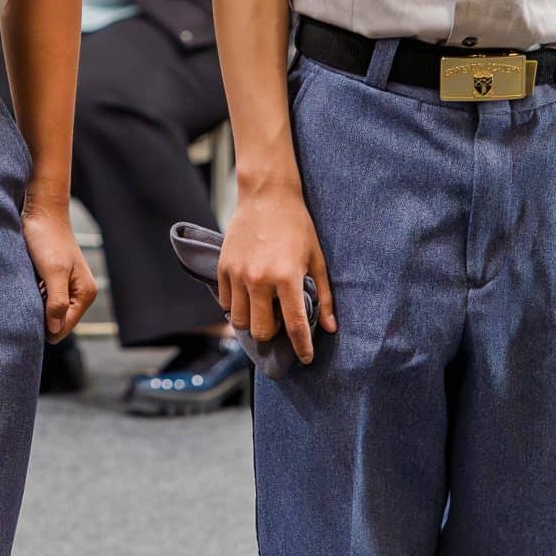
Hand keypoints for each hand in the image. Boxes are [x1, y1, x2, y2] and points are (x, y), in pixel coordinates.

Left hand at [21, 199, 96, 341]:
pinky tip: (27, 283)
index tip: (27, 314)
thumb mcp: (53, 271)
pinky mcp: (54, 280)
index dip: (45, 326)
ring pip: (48, 312)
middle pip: (57, 322)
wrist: (42, 211)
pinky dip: (34, 296)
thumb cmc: (47, 238)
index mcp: (85, 293)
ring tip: (26, 288)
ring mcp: (67, 286)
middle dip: (41, 316)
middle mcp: (79, 292)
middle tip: (26, 298)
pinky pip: (43, 299)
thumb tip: (55, 329)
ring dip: (36, 305)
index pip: (64, 327)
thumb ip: (57, 301)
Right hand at [216, 182, 336, 363]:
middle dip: (273, 333)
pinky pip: (226, 303)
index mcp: (287, 278)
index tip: (306, 358)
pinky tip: (249, 295)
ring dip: (252, 321)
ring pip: (240, 321)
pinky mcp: (223, 267)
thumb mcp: (317, 259)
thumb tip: (331, 328)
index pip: (295, 326)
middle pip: (261, 330)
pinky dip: (237, 306)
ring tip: (263, 307)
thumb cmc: (297, 226)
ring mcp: (238, 274)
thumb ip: (326, 296)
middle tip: (280, 320)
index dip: (302, 347)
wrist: (267, 196)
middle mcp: (259, 279)